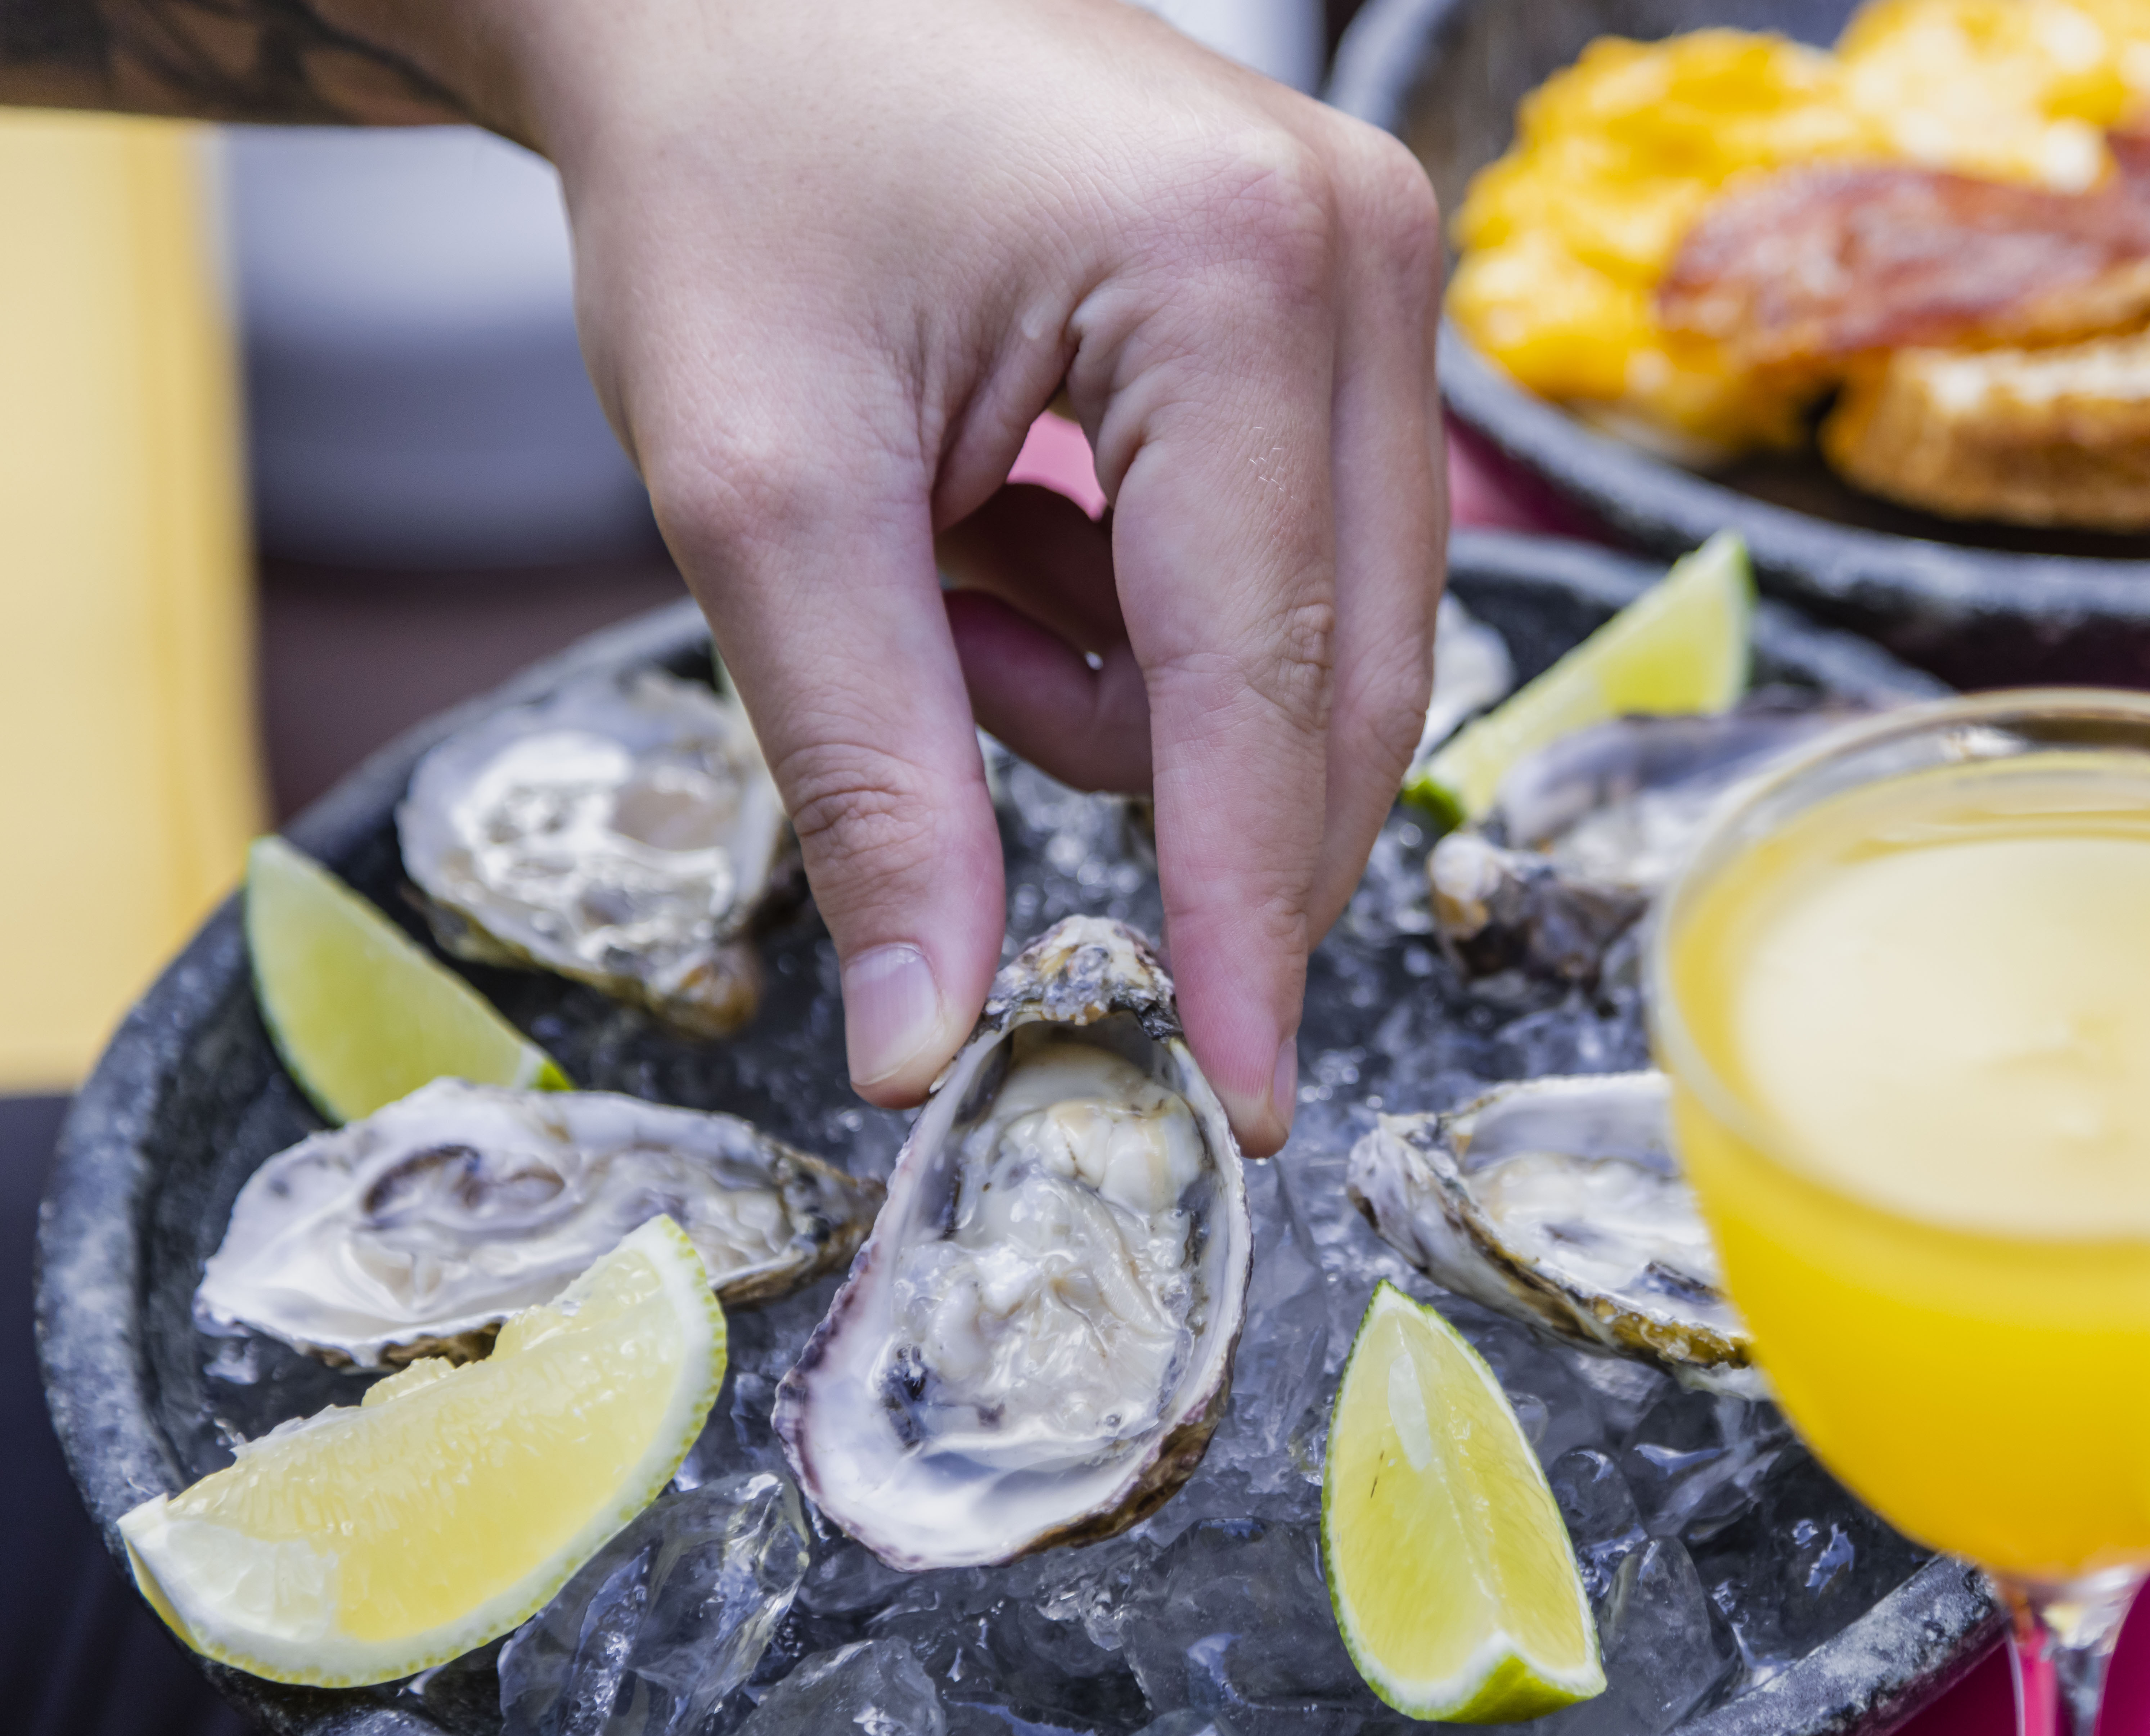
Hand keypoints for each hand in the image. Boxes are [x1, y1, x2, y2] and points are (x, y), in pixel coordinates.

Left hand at [498, 0, 1446, 1151]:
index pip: (1265, 685)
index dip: (1243, 919)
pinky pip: (1298, 567)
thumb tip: (924, 1041)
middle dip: (1164, 780)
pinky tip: (1020, 514)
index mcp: (1235, 279)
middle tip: (958, 692)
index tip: (1246, 1098)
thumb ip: (871, 777)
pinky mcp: (1343, 303)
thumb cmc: (725, 173)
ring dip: (1129, 684)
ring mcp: (1373, 270)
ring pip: (1323, 643)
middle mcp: (1361, 260)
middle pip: (1342, 679)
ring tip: (955, 558)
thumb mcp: (763, 493)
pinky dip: (1148, 610)